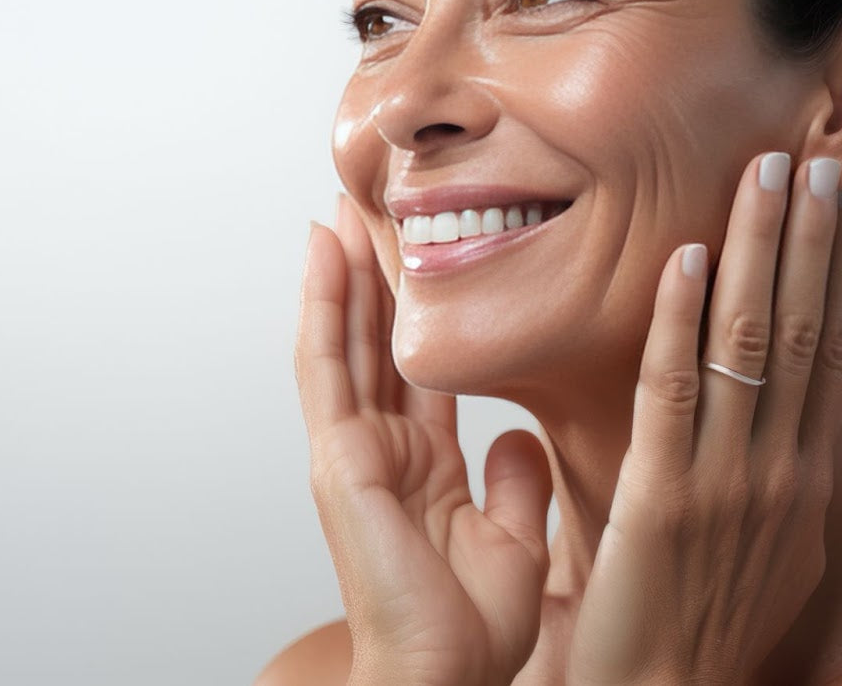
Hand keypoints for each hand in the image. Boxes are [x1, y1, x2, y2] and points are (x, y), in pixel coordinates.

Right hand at [295, 195, 554, 685]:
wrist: (445, 679)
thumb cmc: (470, 634)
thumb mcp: (514, 540)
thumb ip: (515, 481)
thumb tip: (520, 434)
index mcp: (420, 465)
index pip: (414, 367)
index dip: (414, 310)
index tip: (420, 252)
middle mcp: (379, 449)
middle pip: (372, 341)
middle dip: (371, 273)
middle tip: (371, 204)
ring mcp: (351, 449)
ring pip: (343, 338)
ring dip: (341, 271)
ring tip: (342, 207)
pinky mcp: (336, 456)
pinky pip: (327, 366)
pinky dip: (321, 304)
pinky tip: (323, 253)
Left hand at [565, 152, 841, 685]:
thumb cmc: (713, 615)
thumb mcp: (784, 533)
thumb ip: (800, 450)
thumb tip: (832, 362)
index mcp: (804, 473)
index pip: (828, 346)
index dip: (835, 266)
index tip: (838, 194)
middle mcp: (780, 469)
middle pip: (799, 330)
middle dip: (806, 240)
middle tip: (809, 158)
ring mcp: (727, 483)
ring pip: (747, 346)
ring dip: (756, 253)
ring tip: (763, 177)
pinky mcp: (663, 500)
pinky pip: (673, 392)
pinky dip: (680, 320)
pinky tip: (684, 257)